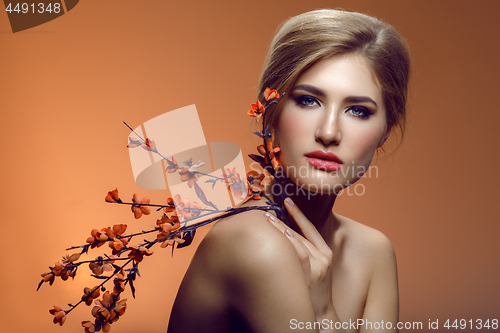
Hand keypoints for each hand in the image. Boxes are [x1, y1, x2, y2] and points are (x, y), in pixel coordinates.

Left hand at [265, 197, 335, 319]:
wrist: (321, 314)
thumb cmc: (314, 291)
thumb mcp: (318, 269)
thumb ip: (307, 252)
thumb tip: (287, 235)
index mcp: (326, 253)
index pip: (311, 228)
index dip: (299, 213)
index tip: (287, 201)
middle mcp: (323, 257)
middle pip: (301, 233)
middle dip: (284, 220)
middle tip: (267, 212)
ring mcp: (317, 266)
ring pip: (297, 240)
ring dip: (281, 228)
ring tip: (267, 219)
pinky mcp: (309, 275)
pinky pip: (298, 254)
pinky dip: (289, 242)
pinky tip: (278, 234)